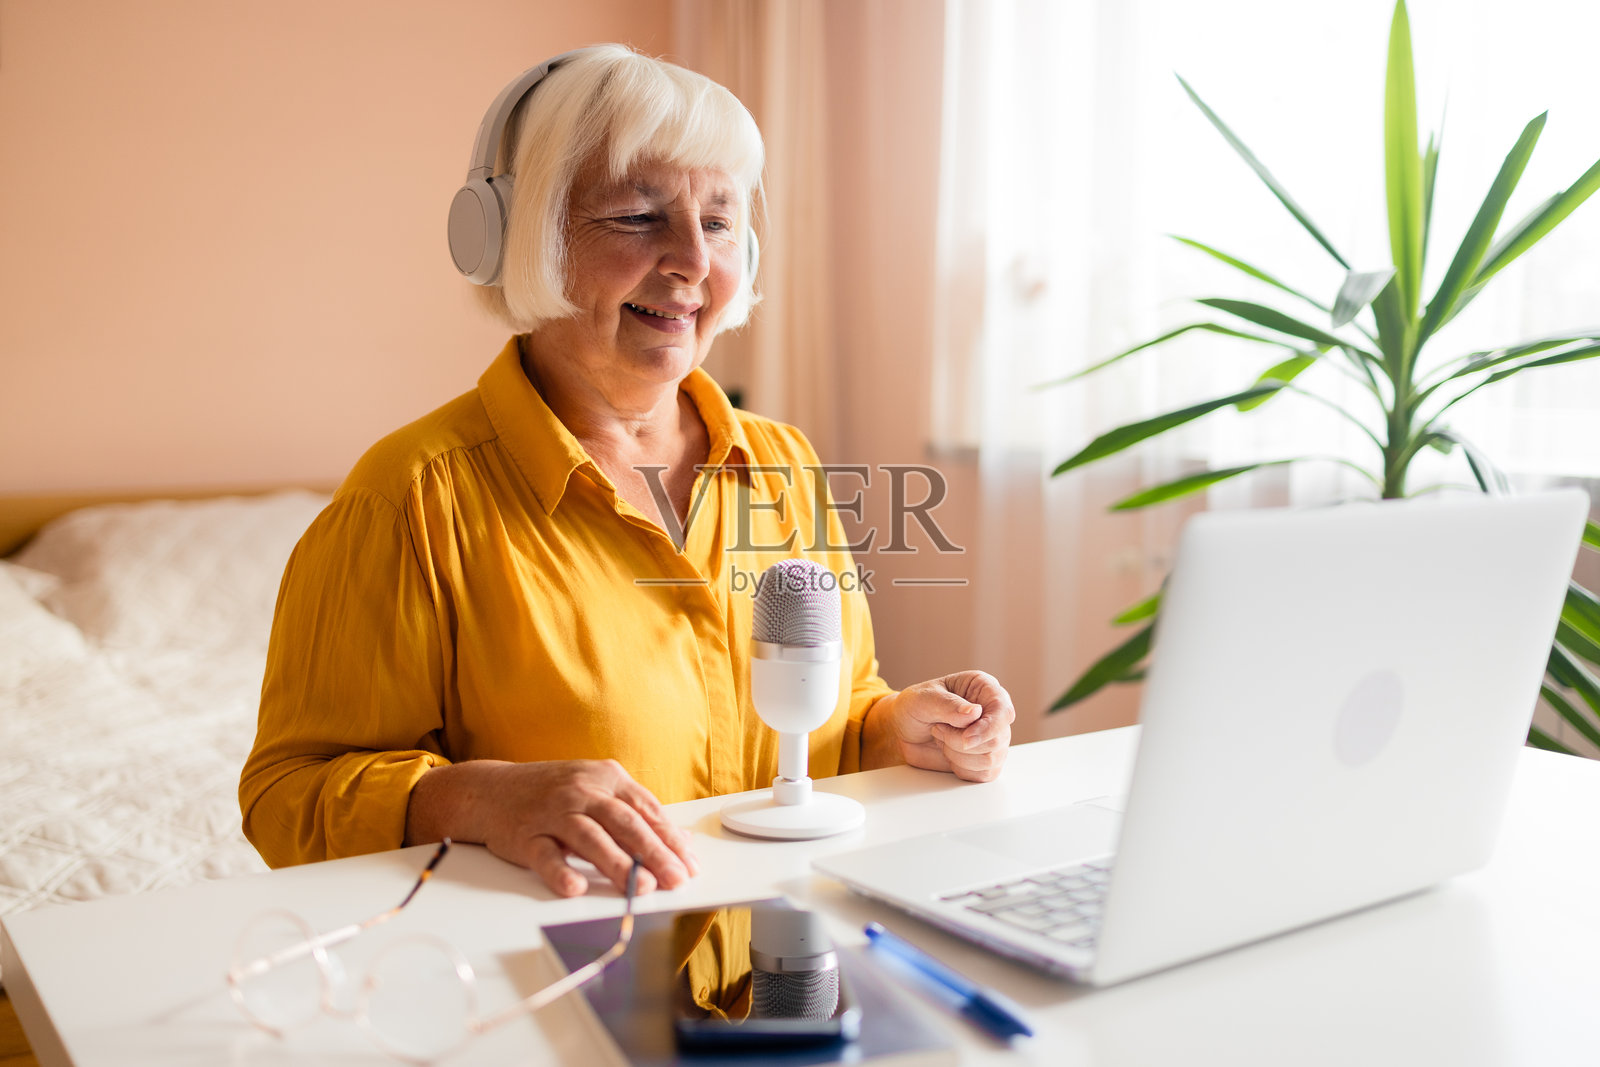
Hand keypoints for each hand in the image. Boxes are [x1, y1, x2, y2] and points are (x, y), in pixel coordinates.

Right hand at [406, 758, 697, 897]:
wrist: (489, 790)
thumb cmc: (552, 794)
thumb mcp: (597, 790)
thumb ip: (636, 813)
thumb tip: (682, 841)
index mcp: (606, 778)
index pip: (646, 810)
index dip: (670, 839)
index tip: (690, 865)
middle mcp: (581, 791)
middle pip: (625, 823)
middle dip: (655, 853)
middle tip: (676, 880)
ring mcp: (552, 812)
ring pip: (590, 838)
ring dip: (618, 864)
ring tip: (641, 887)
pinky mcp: (524, 835)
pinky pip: (544, 855)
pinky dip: (560, 871)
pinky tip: (576, 888)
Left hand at [867, 671, 1013, 780]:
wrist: (903, 730)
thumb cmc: (914, 707)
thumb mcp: (923, 699)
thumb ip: (948, 704)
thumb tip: (975, 713)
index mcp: (983, 688)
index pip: (1003, 710)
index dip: (988, 728)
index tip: (966, 739)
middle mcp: (992, 712)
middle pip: (997, 739)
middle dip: (960, 742)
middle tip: (937, 730)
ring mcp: (992, 737)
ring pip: (991, 759)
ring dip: (958, 755)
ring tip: (942, 739)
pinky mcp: (985, 759)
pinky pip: (984, 774)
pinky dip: (962, 769)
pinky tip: (948, 754)